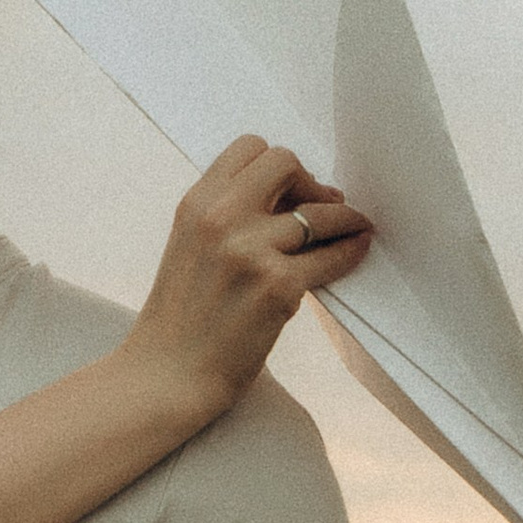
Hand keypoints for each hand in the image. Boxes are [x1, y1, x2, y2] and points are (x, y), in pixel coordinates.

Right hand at [128, 141, 371, 421]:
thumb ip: (225, 217)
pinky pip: (332, 255)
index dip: (279, 168)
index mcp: (195, 204)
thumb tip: (293, 198)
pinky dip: (350, 251)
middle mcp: (220, 218)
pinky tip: (356, 250)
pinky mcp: (277, 286)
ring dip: (345, 218)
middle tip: (323, 207)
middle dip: (311, 182)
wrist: (167, 374)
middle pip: (285, 163)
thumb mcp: (188, 247)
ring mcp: (249, 251)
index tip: (291, 192)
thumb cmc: (181, 319)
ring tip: (355, 227)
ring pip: (320, 211)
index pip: (249, 148)